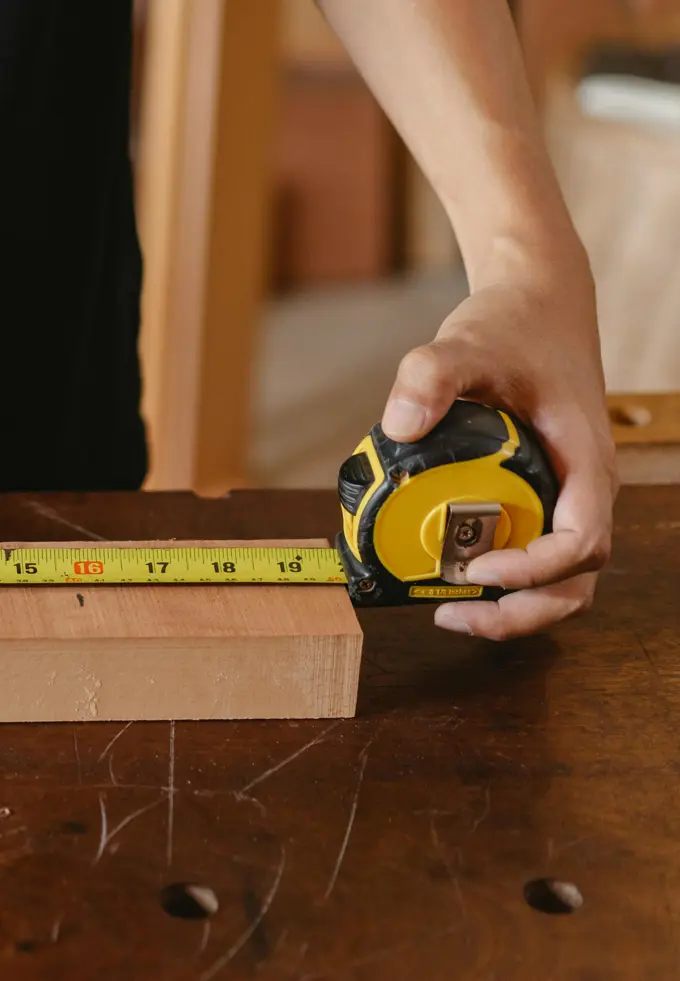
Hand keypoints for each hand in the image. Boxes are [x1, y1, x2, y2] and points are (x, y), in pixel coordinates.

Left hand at [381, 254, 617, 639]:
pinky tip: (455, 574)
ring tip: (452, 610)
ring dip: (514, 607)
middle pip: (575, 582)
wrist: (539, 303)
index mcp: (585, 461)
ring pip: (560, 580)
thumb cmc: (517, 324)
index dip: (533, 572)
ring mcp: (568, 496)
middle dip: (521, 612)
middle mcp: (585, 489)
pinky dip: (505, 581)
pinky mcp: (546, 494)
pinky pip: (537, 554)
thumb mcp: (468, 341)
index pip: (581, 543)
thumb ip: (432, 374)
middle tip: (454, 616)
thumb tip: (397, 426)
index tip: (476, 569)